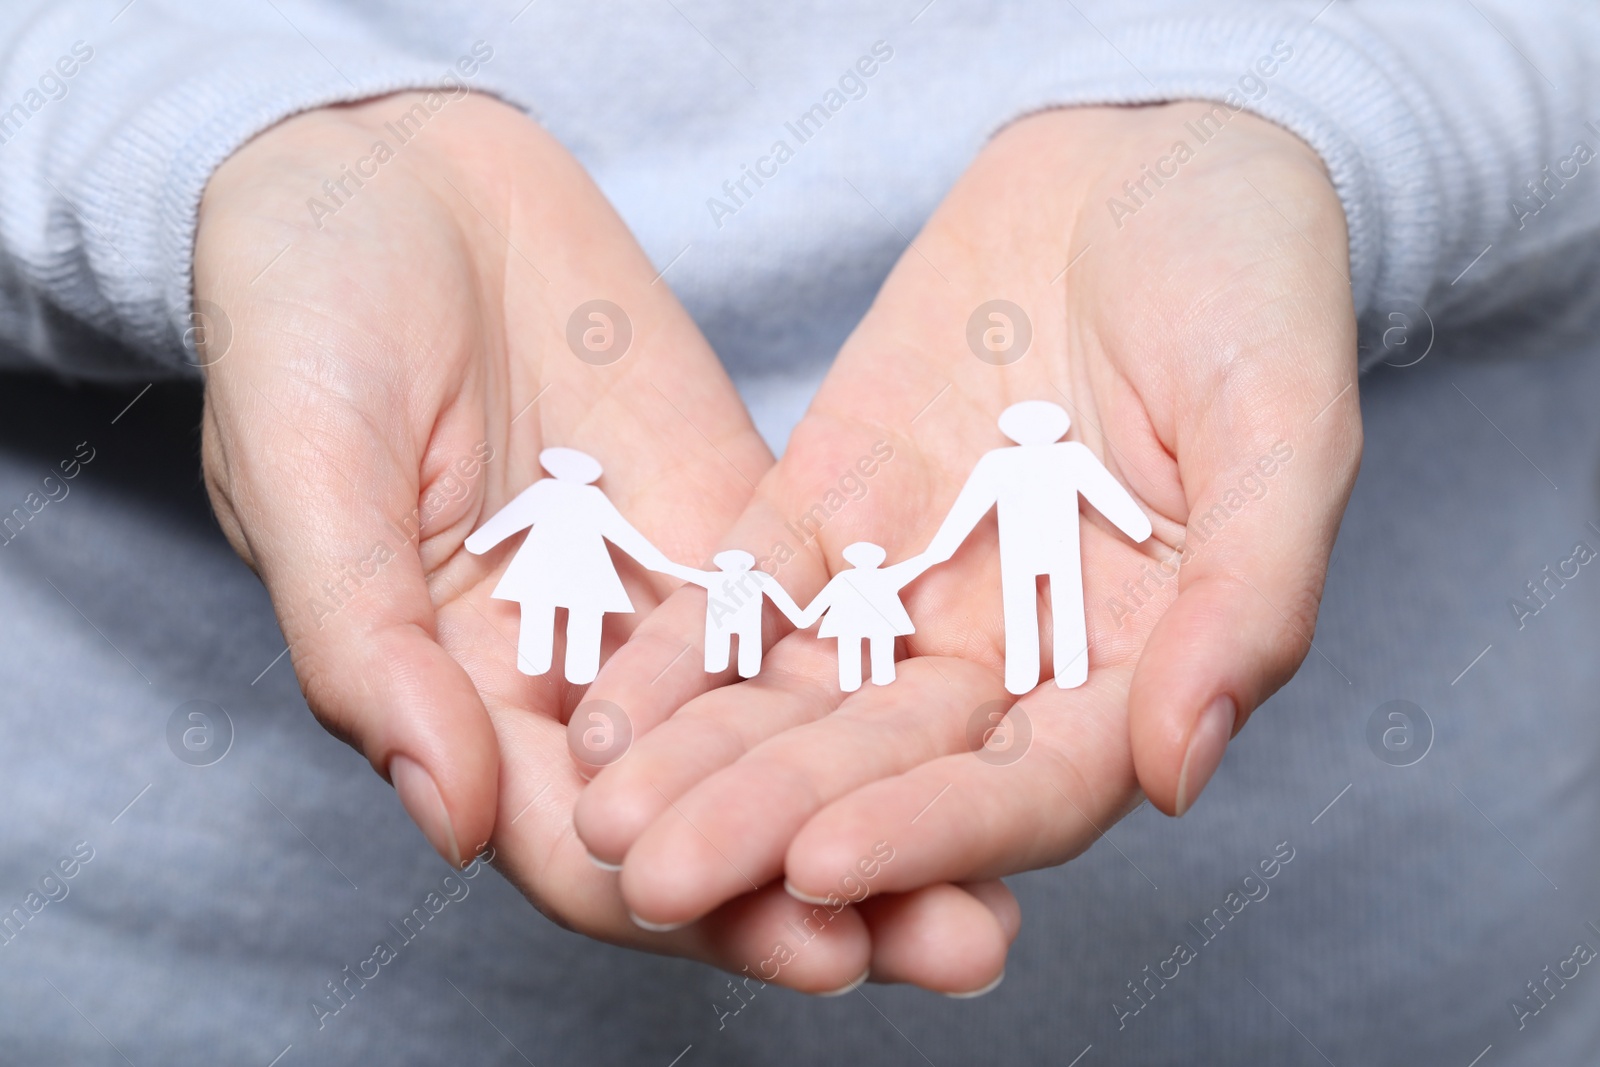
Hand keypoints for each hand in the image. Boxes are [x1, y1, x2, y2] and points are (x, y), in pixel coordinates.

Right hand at [195, 90, 1016, 990]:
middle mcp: (574, 682)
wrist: (388, 180)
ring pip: (783, 729)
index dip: (699, 907)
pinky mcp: (731, 519)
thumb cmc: (302, 318)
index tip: (821, 953)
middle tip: (965, 946)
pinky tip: (995, 714)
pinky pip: (820, 605)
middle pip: (714, 813)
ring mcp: (663, 602)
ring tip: (1013, 867)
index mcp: (459, 700)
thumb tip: (448, 820)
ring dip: (892, 800)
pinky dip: (897, 667)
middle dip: (835, 887)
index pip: (585, 845)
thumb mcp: (308, 471)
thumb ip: (371, 645)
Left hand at [573, 105, 1359, 969]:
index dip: (930, 835)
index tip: (822, 868)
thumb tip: (1179, 770)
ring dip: (700, 765)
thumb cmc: (1250, 286)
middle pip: (884, 769)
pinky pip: (746, 596)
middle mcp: (1008, 657)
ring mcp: (909, 588)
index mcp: (1131, 668)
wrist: (1144, 167)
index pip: (1025, 787)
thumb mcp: (1283, 425)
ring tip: (598, 819)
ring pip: (797, 702)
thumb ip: (1249, 595)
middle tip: (650, 883)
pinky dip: (678, 652)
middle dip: (769, 825)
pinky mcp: (829, 514)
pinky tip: (600, 704)